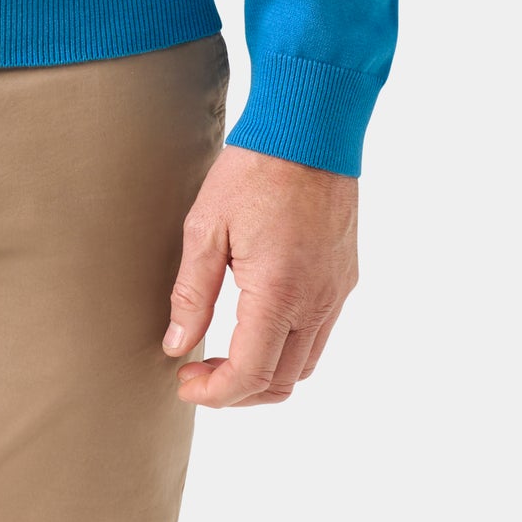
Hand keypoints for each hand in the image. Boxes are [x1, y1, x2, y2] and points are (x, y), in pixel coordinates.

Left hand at [164, 143, 357, 406]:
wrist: (309, 128)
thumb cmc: (253, 170)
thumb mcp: (206, 227)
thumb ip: (192, 293)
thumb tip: (177, 345)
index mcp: (279, 293)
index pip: (250, 375)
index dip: (214, 393)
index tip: (184, 383)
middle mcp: (316, 302)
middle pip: (282, 383)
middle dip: (237, 392)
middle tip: (198, 373)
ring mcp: (336, 292)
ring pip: (306, 365)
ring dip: (265, 374)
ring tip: (224, 356)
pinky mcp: (344, 278)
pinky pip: (320, 334)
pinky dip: (289, 349)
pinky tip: (257, 325)